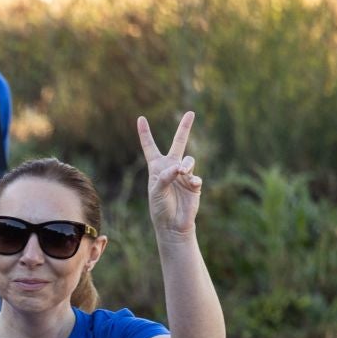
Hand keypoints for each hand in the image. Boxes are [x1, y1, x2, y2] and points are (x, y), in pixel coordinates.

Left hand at [138, 111, 202, 237]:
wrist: (173, 224)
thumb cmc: (160, 208)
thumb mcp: (156, 192)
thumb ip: (165, 178)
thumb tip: (179, 168)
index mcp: (157, 168)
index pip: (150, 147)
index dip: (145, 133)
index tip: (140, 118)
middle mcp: (171, 168)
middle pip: (178, 143)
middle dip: (184, 128)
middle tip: (191, 112)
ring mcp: (184, 175)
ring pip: (189, 160)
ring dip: (186, 164)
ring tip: (183, 172)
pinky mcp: (194, 184)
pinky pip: (196, 177)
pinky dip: (193, 181)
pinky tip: (192, 186)